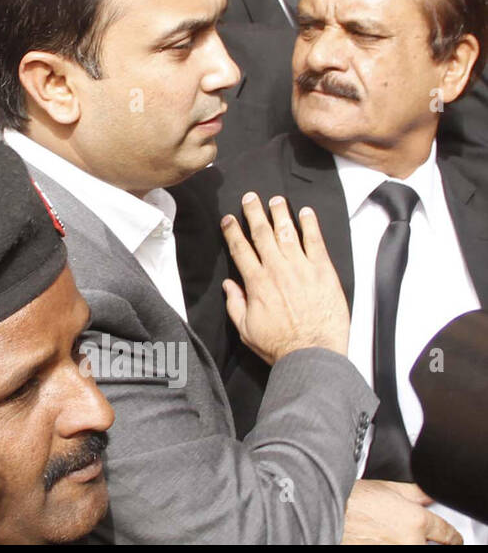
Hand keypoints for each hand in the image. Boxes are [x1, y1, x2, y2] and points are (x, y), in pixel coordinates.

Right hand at [220, 194, 350, 363]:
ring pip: (287, 232)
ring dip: (280, 214)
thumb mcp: (246, 329)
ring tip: (276, 200)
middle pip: (262, 233)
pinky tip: (306, 213)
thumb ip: (235, 304)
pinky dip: (310, 225)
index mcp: (256, 283)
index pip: (240, 249)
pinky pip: (315, 242)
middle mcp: (277, 270)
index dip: (232, 231)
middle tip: (250, 198)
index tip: (228, 219)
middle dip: (254, 213)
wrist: (312, 354)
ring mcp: (301, 268)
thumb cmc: (280, 345)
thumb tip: (229, 285)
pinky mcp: (323, 272)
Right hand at [343, 481, 462, 544]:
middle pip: (429, 545)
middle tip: (404, 527)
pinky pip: (393, 551)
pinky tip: (375, 536)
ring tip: (383, 530)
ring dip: (403, 542)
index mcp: (417, 521)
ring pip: (411, 548)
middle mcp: (411, 542)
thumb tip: (429, 492)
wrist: (326, 511)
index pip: (448, 535)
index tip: (451, 538)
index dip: (451, 536)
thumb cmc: (351, 499)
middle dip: (422, 537)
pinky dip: (388, 545)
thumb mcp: (386, 487)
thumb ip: (415, 492)